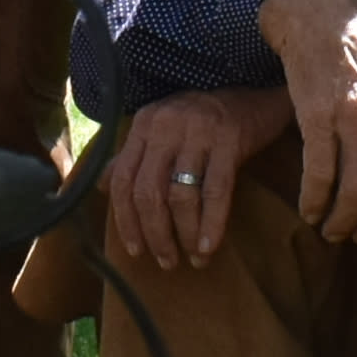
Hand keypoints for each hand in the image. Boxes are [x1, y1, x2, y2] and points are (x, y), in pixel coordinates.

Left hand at [109, 84, 284, 272]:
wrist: (253, 96)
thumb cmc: (204, 121)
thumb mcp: (163, 130)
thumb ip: (133, 156)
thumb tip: (104, 188)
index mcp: (144, 124)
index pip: (123, 179)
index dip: (126, 220)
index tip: (135, 249)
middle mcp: (166, 125)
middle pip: (148, 191)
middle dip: (155, 233)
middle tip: (165, 260)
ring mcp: (198, 132)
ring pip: (180, 194)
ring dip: (184, 234)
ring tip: (191, 258)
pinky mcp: (229, 140)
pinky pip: (215, 191)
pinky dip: (210, 223)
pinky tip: (208, 246)